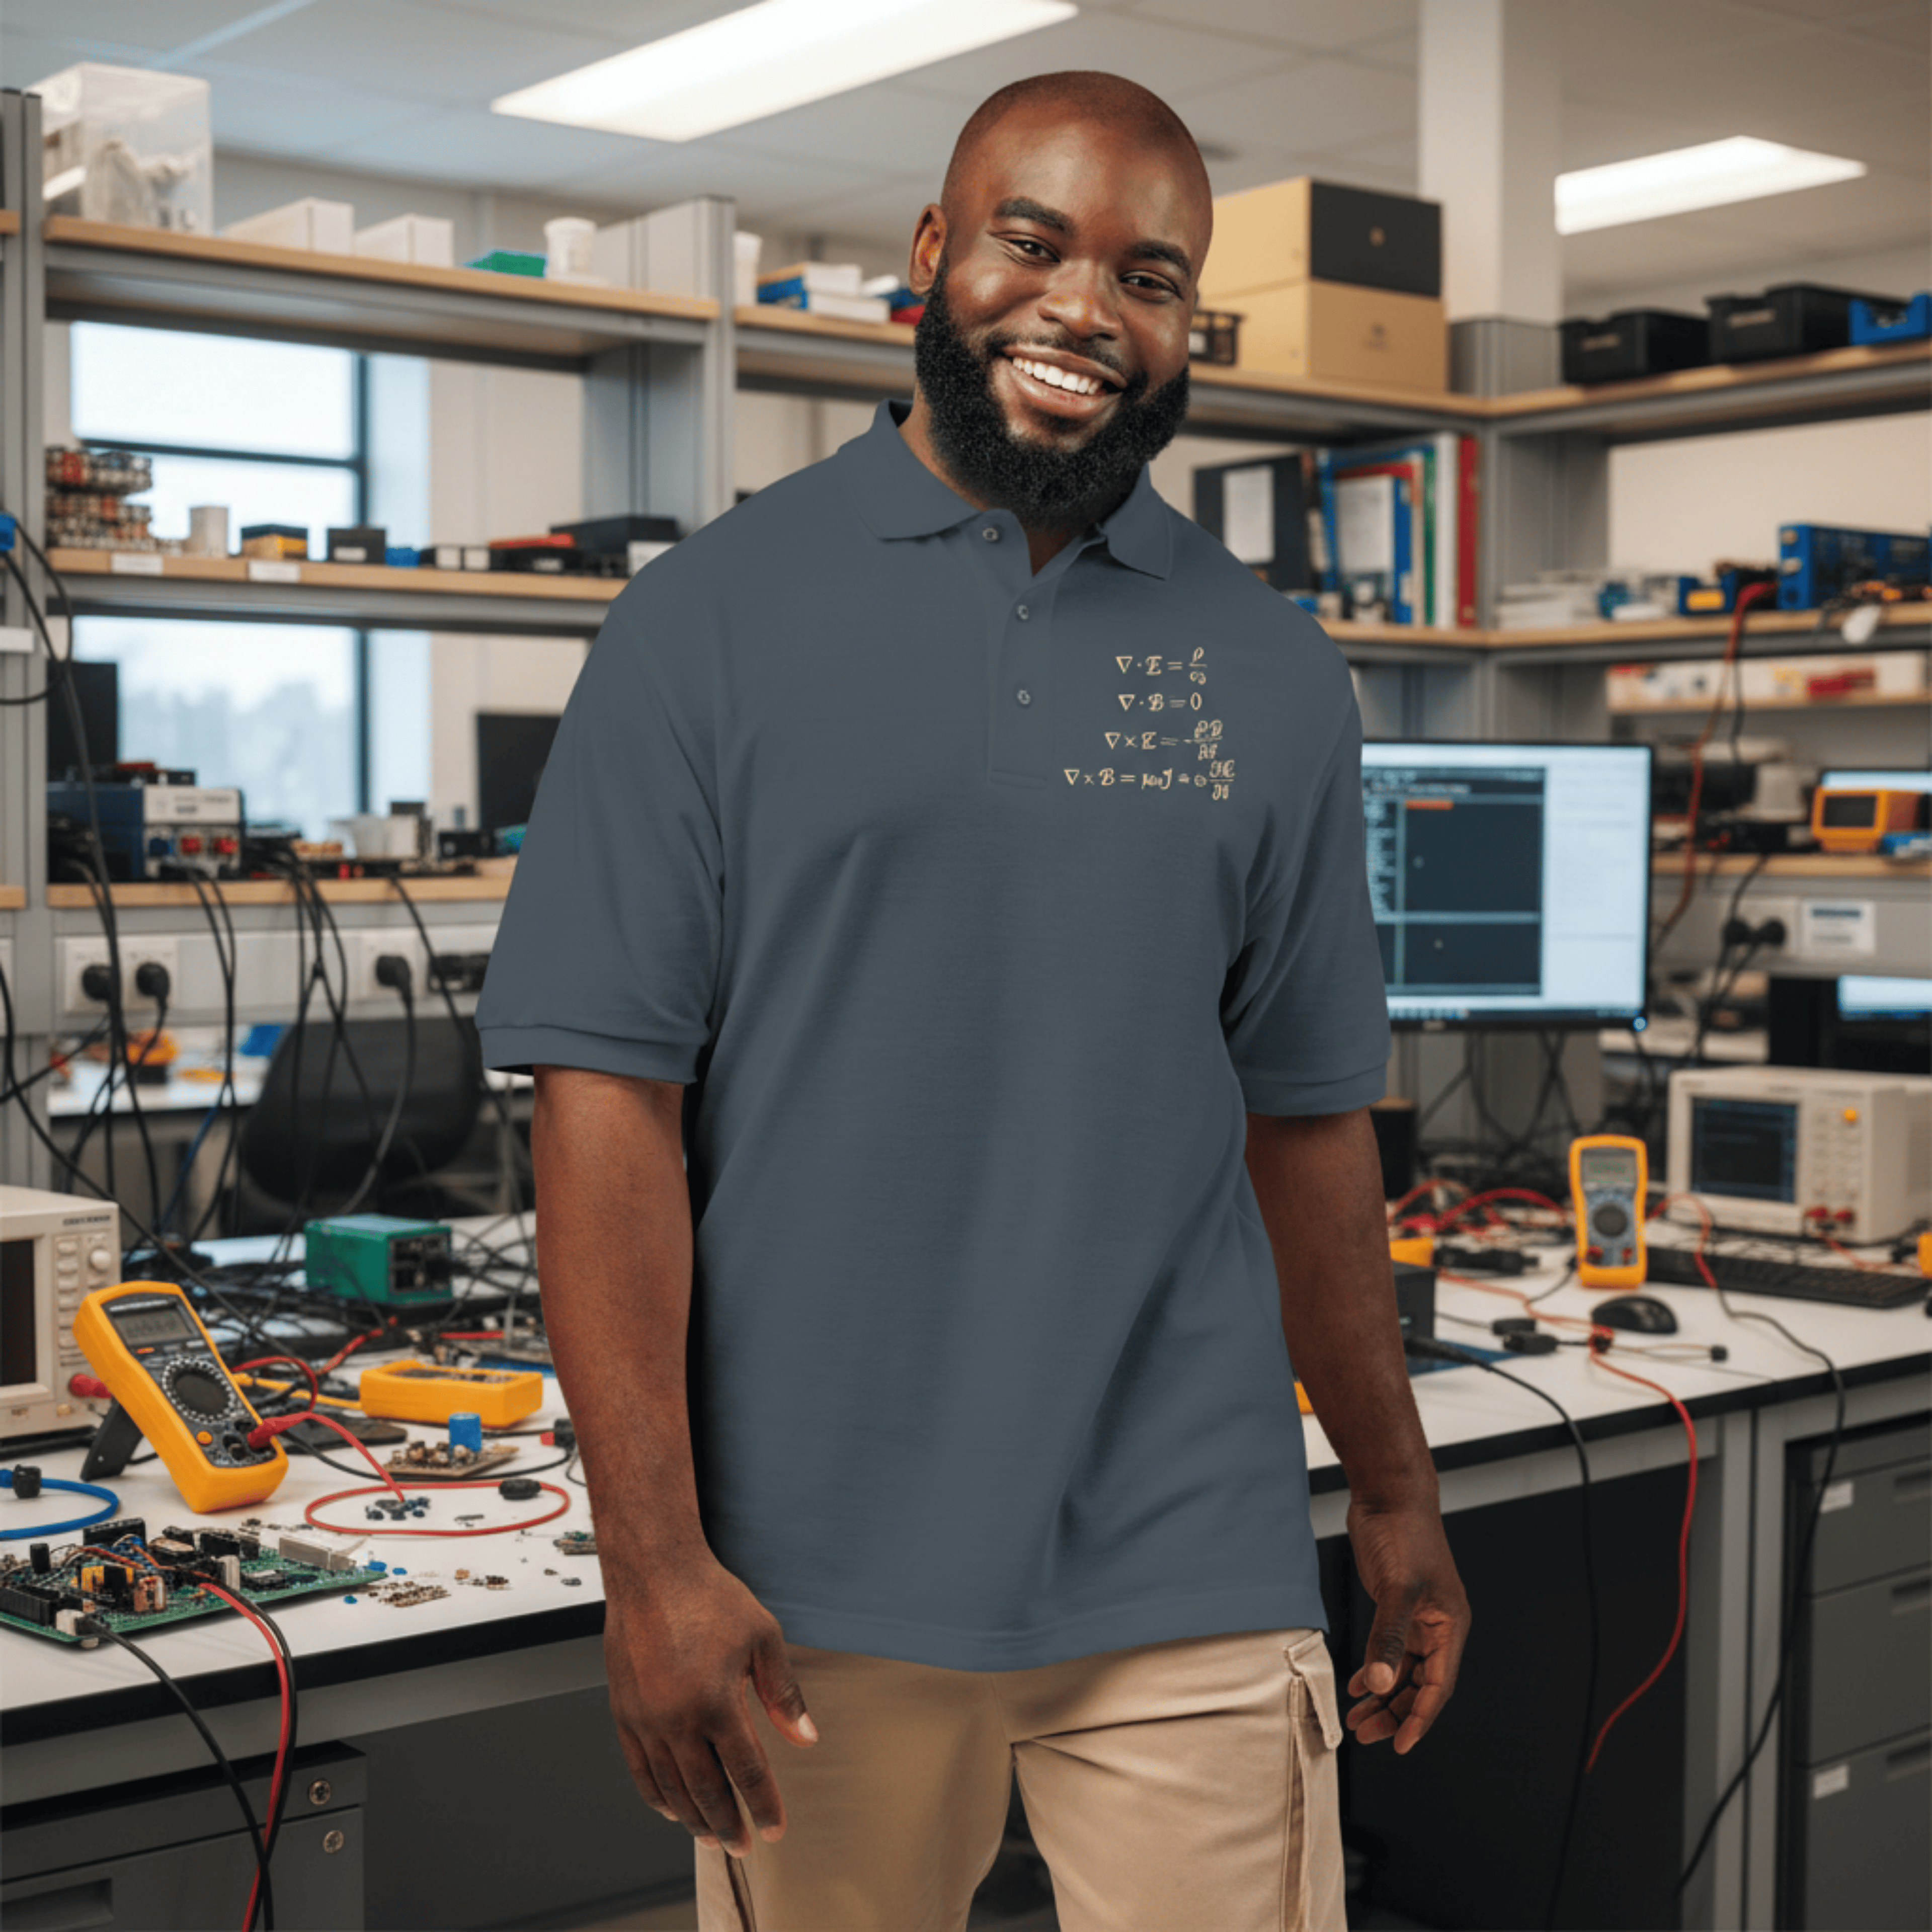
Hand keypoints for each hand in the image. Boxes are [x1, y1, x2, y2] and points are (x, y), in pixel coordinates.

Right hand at [603, 1555, 819, 1856]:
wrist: (654, 1573)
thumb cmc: (709, 1598)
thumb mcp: (763, 1638)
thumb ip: (783, 1693)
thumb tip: (805, 1737)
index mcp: (717, 1702)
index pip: (747, 1772)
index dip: (763, 1805)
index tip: (774, 1828)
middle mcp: (677, 1719)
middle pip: (706, 1791)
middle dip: (728, 1825)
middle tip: (744, 1846)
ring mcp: (646, 1720)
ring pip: (671, 1788)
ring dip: (693, 1818)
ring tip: (712, 1835)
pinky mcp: (624, 1713)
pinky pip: (639, 1769)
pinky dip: (656, 1796)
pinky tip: (671, 1807)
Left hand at [1343, 1498, 1469, 1754]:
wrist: (1387, 1495)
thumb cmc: (1403, 1534)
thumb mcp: (1397, 1588)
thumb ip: (1389, 1637)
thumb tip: (1380, 1682)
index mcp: (1450, 1626)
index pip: (1438, 1687)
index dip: (1419, 1719)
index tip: (1400, 1745)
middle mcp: (1438, 1628)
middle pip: (1420, 1686)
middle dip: (1395, 1713)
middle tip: (1365, 1734)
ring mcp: (1416, 1619)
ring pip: (1403, 1672)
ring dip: (1382, 1696)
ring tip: (1356, 1719)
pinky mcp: (1396, 1608)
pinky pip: (1389, 1652)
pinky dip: (1373, 1670)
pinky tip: (1357, 1685)